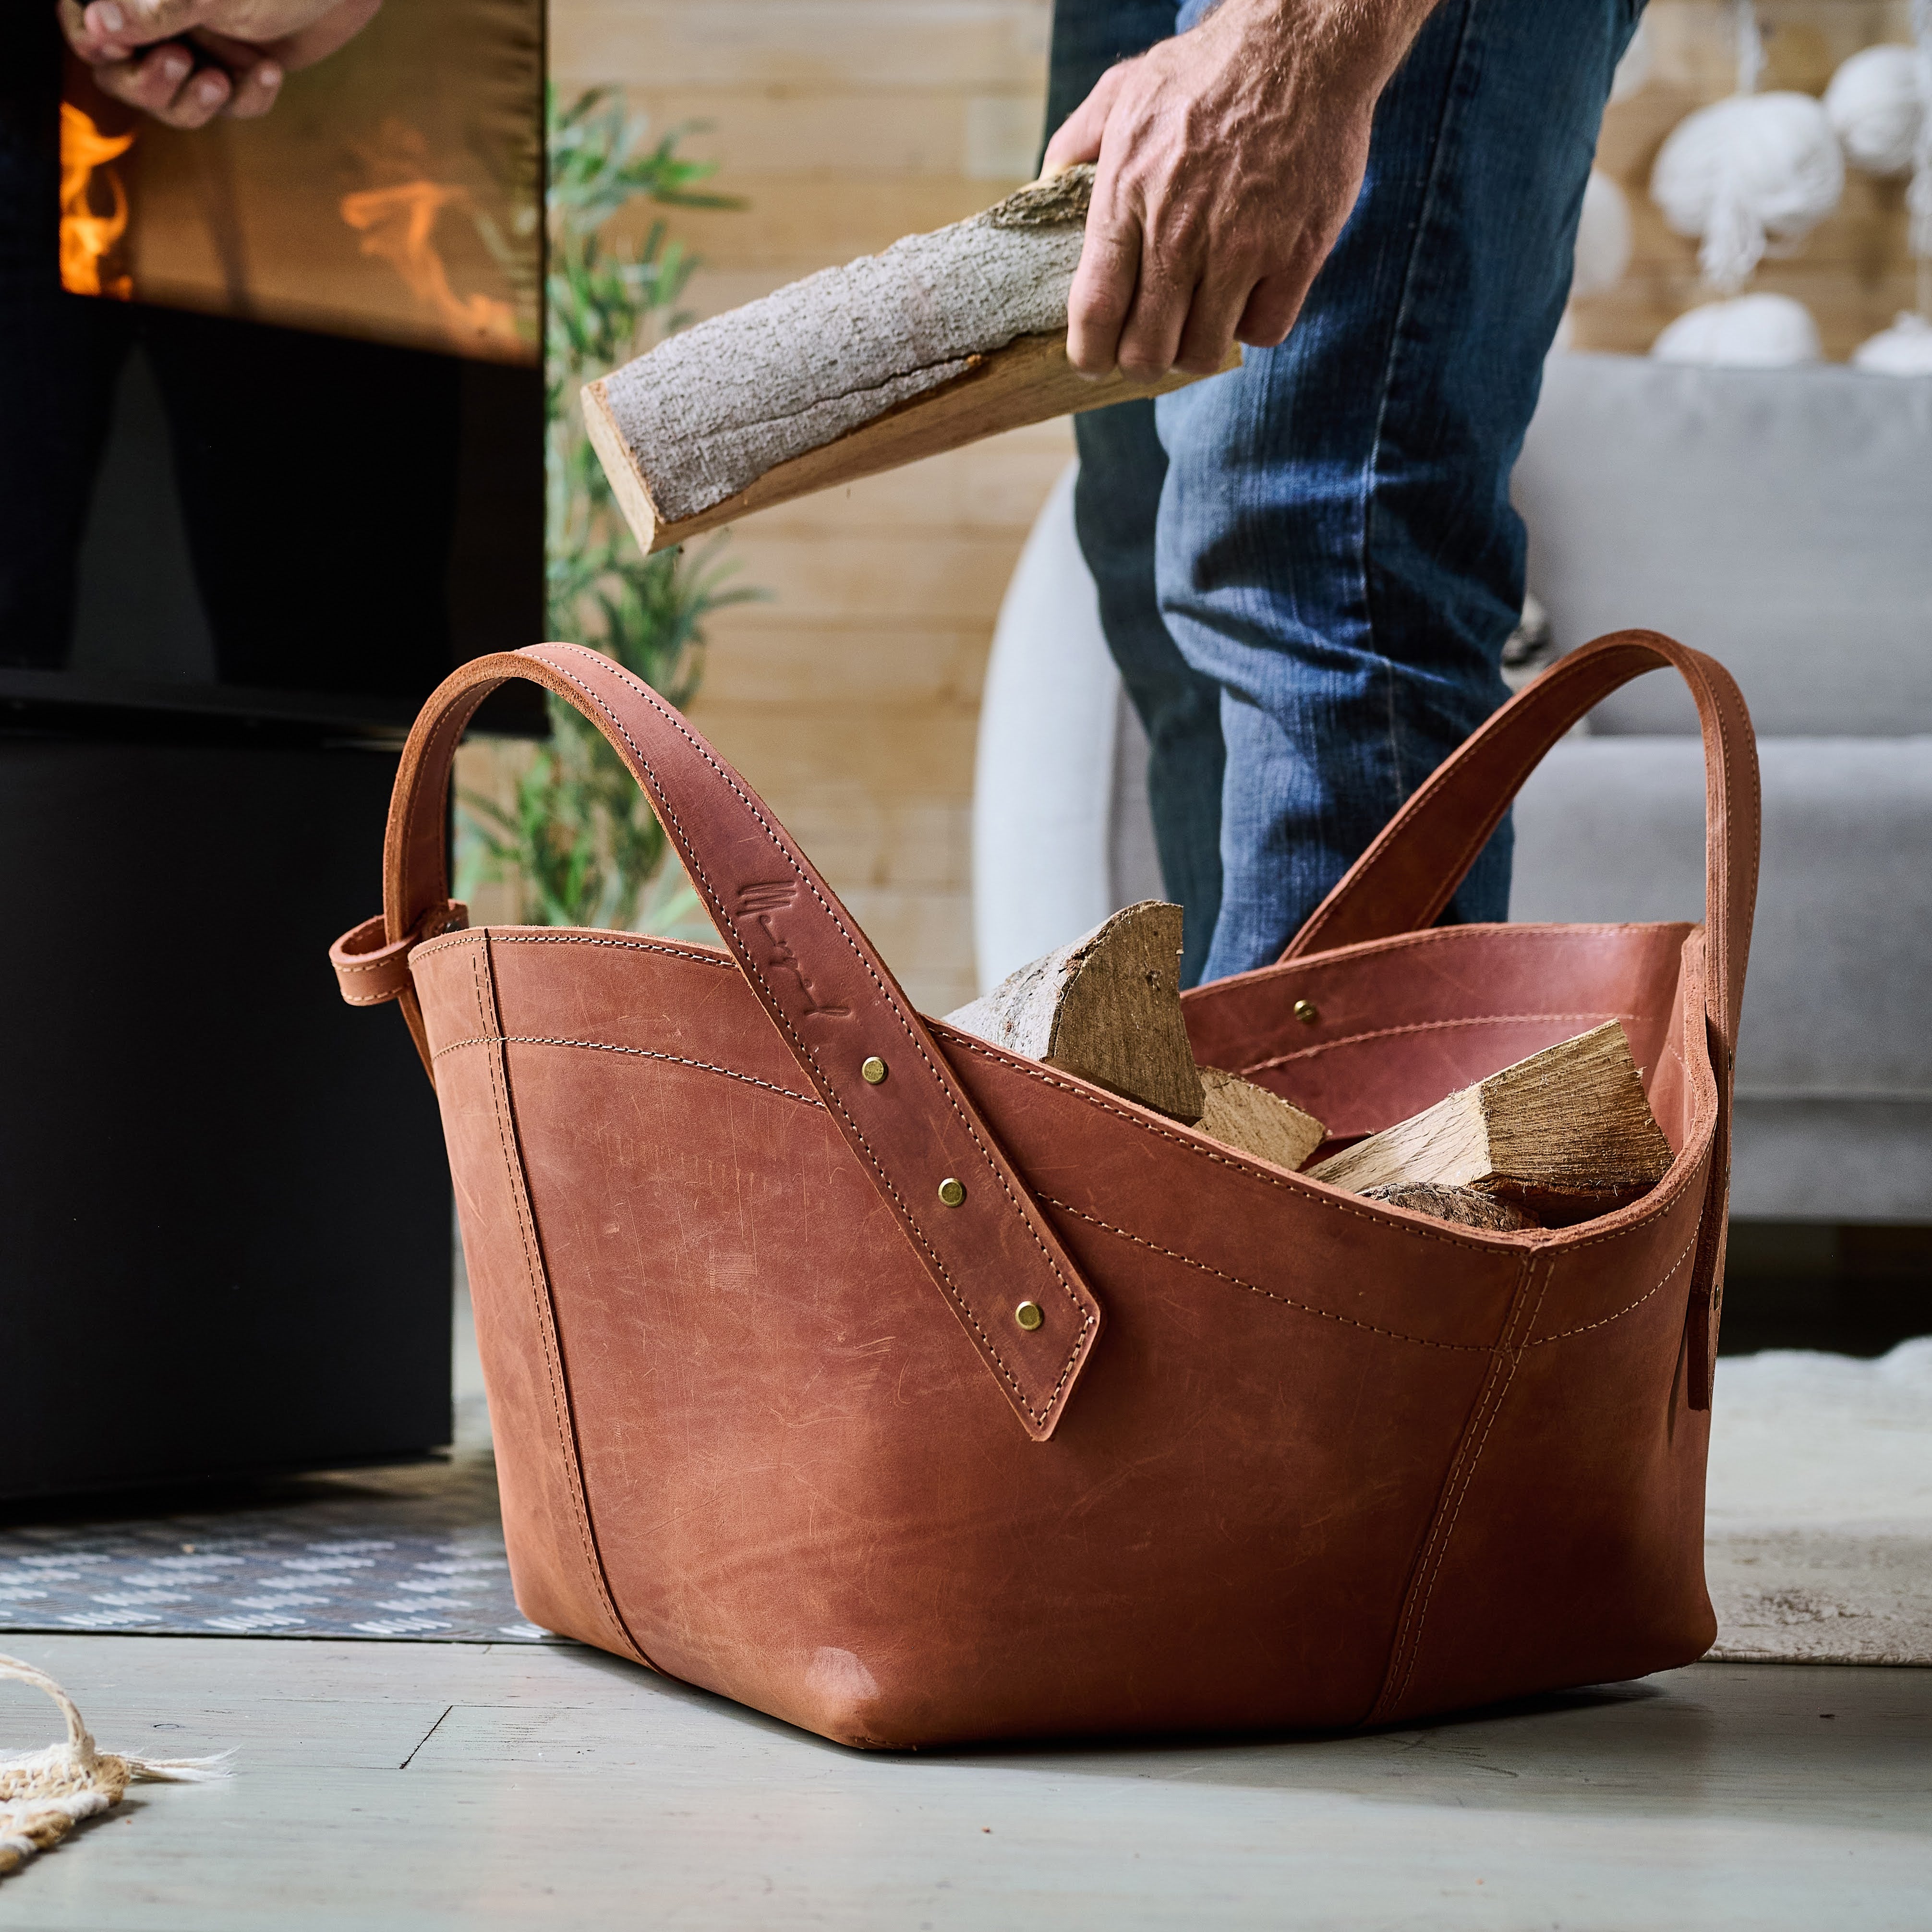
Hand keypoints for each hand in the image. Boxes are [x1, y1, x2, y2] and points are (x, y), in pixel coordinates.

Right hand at [58, 0, 382, 127]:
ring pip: (176, 102)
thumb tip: (96, 26)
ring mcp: (201, 47)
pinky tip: (271, 71)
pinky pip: (232, 106)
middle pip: (124, 77)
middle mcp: (162, 21)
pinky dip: (250, 96)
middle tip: (181, 64)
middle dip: (150, 83)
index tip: (115, 49)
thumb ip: (152, 10)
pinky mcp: (239, 71)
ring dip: (194, 102)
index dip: (94, 41)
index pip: (86, 23)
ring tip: (218, 81)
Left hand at [1042, 0, 1439, 378]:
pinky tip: (1247, 296)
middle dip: (1141, 362)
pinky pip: (1263, 331)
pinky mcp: (1295, 254)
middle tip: (1149, 347)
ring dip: (1195, 350)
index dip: (1089, 354)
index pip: (1095, 312)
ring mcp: (1241, 248)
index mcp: (1128, 198)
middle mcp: (1179, 233)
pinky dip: (1252, 326)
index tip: (1092, 361)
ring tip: (1197, 323)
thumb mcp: (1125, 89)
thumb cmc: (1209, 67)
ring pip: (1203, 352)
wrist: (1303, 43)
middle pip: (1146, 351)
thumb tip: (1046, 182)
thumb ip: (1077, 140)